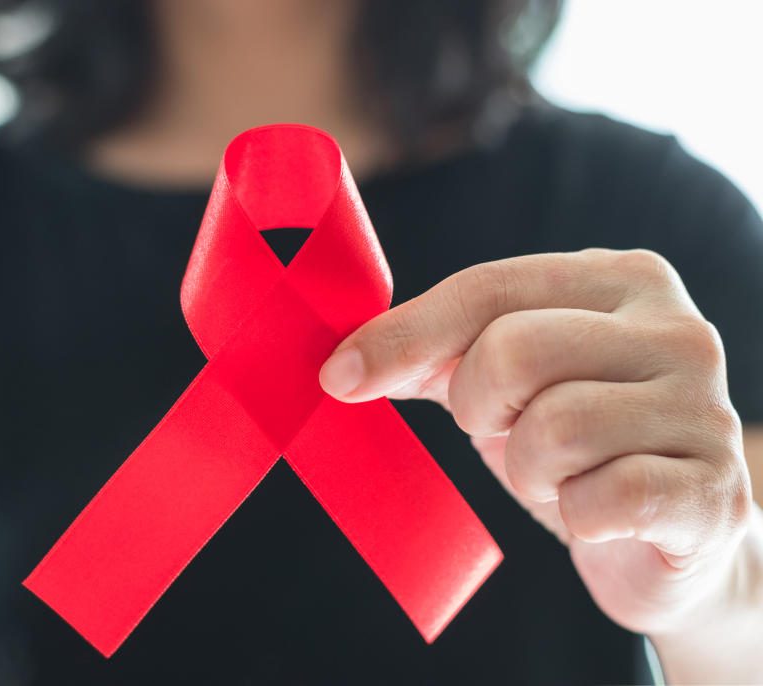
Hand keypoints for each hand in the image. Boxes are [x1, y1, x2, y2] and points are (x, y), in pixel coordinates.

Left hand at [319, 248, 752, 635]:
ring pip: (554, 428)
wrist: (668, 536)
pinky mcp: (714, 490)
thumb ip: (436, 354)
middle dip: (482, 409)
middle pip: (513, 352)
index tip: (340, 377)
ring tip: (561, 474)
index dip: (403, 335)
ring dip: (531, 469)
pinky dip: (577, 515)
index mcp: (620, 280)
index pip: (487, 288)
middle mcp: (674, 329)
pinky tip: (598, 512)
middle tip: (508, 431)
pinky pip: (603, 498)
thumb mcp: (503, 383)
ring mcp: (704, 407)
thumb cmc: (577, 445)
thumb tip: (344, 365)